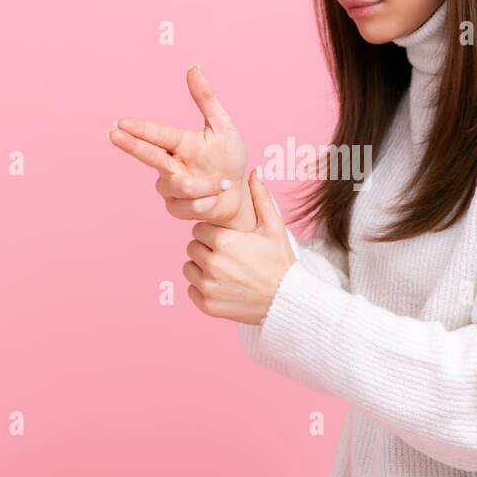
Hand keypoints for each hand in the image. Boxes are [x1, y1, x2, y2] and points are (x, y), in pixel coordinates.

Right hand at [108, 64, 252, 227]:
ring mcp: (171, 187)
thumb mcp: (224, 127)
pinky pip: (189, 206)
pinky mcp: (177, 208)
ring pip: (179, 186)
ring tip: (224, 182)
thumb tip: (193, 67)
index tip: (121, 122)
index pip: (157, 134)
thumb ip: (207, 99)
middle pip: (148, 155)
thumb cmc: (229, 158)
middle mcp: (171, 164)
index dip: (140, 129)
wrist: (239, 194)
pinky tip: (216, 197)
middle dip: (132, 145)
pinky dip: (209, 201)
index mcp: (180, 142)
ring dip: (205, 186)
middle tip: (113, 134)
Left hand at [184, 166, 297, 323]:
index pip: (200, 228)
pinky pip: (191, 290)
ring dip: (202, 268)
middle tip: (230, 257)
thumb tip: (255, 172)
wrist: (287, 301)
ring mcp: (208, 286)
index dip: (215, 233)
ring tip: (226, 272)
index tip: (230, 241)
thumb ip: (261, 198)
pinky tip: (223, 286)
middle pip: (193, 246)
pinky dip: (202, 288)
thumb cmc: (281, 262)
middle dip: (207, 249)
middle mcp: (212, 263)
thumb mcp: (274, 227)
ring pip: (189, 267)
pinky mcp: (207, 305)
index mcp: (224, 240)